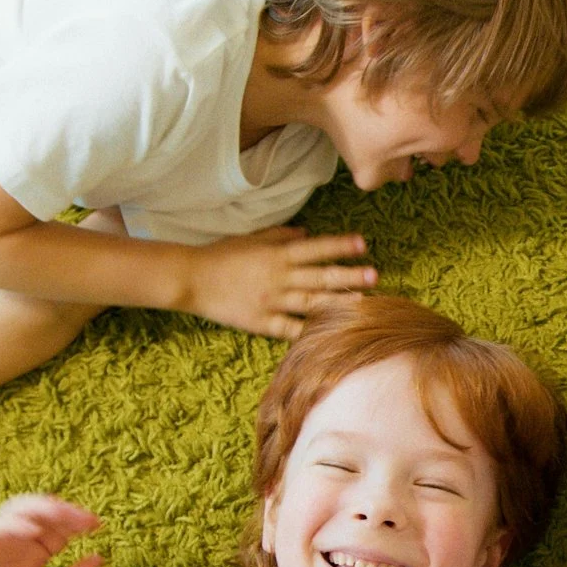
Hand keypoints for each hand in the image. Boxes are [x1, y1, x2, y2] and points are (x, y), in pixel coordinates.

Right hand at [0, 494, 103, 566]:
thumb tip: (101, 558)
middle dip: (64, 511)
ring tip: (63, 514)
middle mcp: (15, 542)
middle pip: (40, 513)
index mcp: (34, 552)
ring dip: (41, 509)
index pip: (56, 527)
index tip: (96, 525)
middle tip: (85, 517)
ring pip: (17, 510)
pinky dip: (15, 525)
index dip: (75, 522)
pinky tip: (36, 532)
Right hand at [182, 228, 376, 338]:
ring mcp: (271, 301)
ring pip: (310, 303)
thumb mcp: (252, 238)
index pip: (315, 248)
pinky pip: (290, 329)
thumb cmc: (221, 255)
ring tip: (363, 303)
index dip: (339, 245)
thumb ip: (280, 236)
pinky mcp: (262, 322)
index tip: (363, 243)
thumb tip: (307, 233)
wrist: (191, 279)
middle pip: (319, 276)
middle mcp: (278, 277)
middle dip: (348, 276)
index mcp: (277, 254)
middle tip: (375, 275)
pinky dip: (310, 331)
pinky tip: (331, 333)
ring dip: (338, 302)